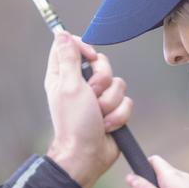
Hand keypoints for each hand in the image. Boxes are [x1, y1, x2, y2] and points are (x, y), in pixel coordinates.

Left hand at [44, 31, 132, 187]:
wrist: (88, 154)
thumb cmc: (75, 124)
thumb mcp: (69, 86)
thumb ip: (69, 58)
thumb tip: (62, 34)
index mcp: (64, 75)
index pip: (73, 46)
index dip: (85, 48)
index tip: (90, 57)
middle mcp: (81, 84)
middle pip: (102, 63)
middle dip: (102, 82)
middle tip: (92, 96)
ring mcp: (98, 97)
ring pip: (118, 83)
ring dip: (110, 103)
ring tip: (99, 116)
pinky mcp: (113, 109)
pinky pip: (126, 101)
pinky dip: (118, 115)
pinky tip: (107, 125)